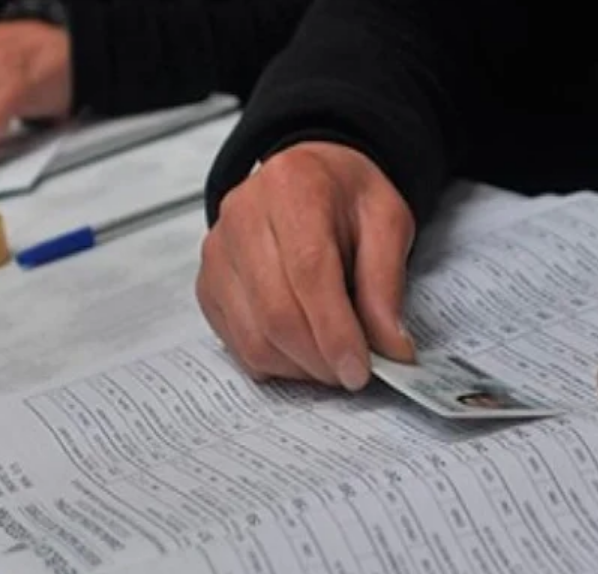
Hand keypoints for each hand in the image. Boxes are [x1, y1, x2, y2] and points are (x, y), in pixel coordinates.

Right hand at [196, 142, 416, 389]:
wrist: (305, 176)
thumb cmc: (345, 197)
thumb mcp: (387, 222)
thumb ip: (387, 284)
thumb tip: (390, 348)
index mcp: (293, 186)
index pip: (309, 272)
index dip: (335, 332)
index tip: (359, 369)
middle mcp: (242, 215)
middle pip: (276, 312)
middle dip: (319, 359)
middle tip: (350, 374)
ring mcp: (218, 251)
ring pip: (253, 336)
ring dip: (298, 366)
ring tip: (329, 362)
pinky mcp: (208, 283)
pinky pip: (236, 342)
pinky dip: (274, 362)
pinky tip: (300, 352)